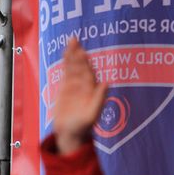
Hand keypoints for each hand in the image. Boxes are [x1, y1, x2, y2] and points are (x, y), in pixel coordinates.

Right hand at [53, 39, 108, 154]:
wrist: (70, 134)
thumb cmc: (82, 127)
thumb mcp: (91, 116)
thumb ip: (99, 99)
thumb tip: (107, 82)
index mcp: (93, 90)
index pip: (89, 73)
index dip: (85, 63)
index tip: (82, 53)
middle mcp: (86, 85)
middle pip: (82, 67)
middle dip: (78, 54)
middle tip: (74, 40)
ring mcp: (76, 85)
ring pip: (74, 67)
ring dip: (73, 54)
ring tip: (71, 41)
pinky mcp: (66, 87)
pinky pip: (67, 72)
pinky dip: (66, 62)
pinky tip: (66, 52)